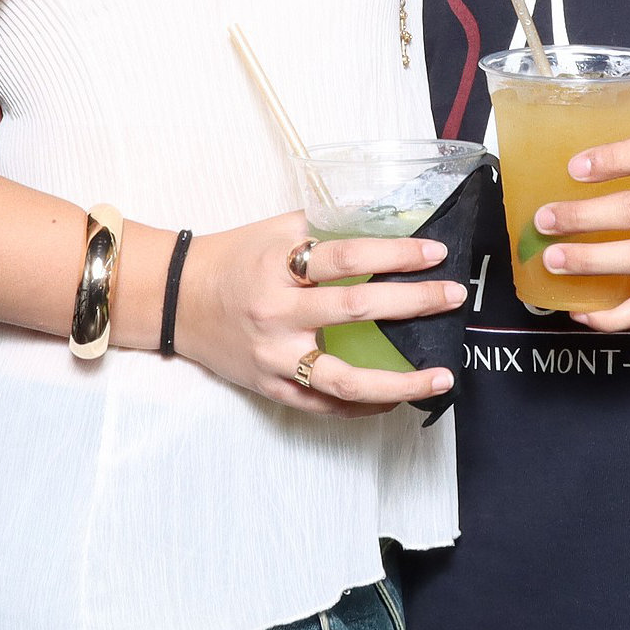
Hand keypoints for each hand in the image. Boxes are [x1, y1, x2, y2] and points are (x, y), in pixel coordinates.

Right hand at [175, 214, 464, 414]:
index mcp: (278, 266)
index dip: (395, 254)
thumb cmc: (232, 259)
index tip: (435, 252)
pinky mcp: (271, 387)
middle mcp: (277, 313)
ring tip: (440, 377)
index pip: (347, 257)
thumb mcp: (274, 231)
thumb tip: (383, 224)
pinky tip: (396, 399)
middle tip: (452, 296)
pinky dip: (362, 405)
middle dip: (412, 303)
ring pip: (343, 379)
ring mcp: (274, 357)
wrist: (176, 300)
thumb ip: (323, 229)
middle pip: (355, 310)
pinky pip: (323, 405)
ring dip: (398, 381)